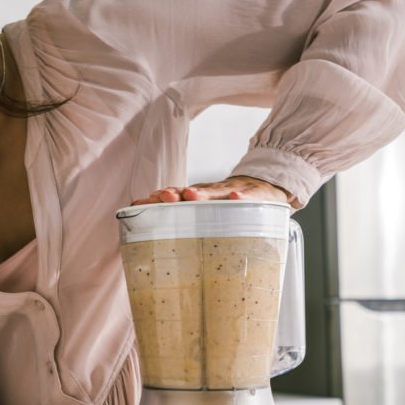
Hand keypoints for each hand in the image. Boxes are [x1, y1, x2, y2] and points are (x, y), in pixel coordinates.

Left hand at [131, 175, 294, 207]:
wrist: (262, 186)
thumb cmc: (226, 203)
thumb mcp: (205, 208)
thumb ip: (179, 212)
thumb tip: (143, 218)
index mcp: (198, 198)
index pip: (175, 196)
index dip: (158, 200)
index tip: (141, 203)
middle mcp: (212, 192)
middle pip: (192, 193)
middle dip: (176, 194)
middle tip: (163, 197)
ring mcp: (232, 192)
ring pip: (216, 193)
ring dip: (203, 194)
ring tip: (191, 195)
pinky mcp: (254, 196)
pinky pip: (249, 198)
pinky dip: (242, 199)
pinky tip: (235, 200)